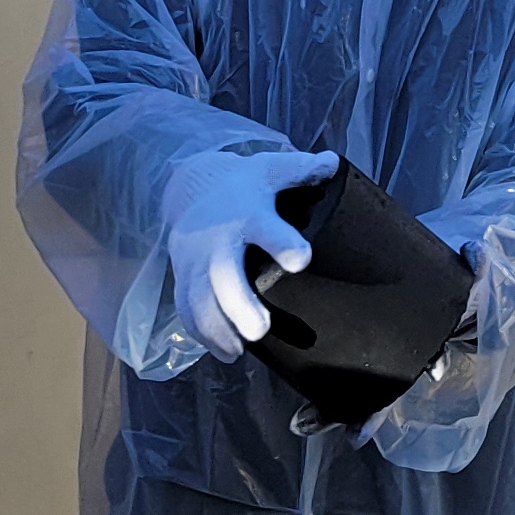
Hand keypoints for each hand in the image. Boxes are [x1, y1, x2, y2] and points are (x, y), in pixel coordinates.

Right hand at [157, 145, 339, 360]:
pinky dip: (201, 332)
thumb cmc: (245, 184)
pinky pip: (186, 307)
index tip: (301, 260)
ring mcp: (196, 260)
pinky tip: (224, 352)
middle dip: (239, 303)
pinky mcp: (183, 275)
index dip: (282, 242)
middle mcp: (218, 239)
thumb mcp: (273, 170)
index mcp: (248, 212)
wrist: (193, 186)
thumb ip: (302, 170)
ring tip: (238, 352)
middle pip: (223, 273)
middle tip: (260, 329)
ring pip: (199, 298)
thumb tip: (332, 162)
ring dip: (216, 327)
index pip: (265, 227)